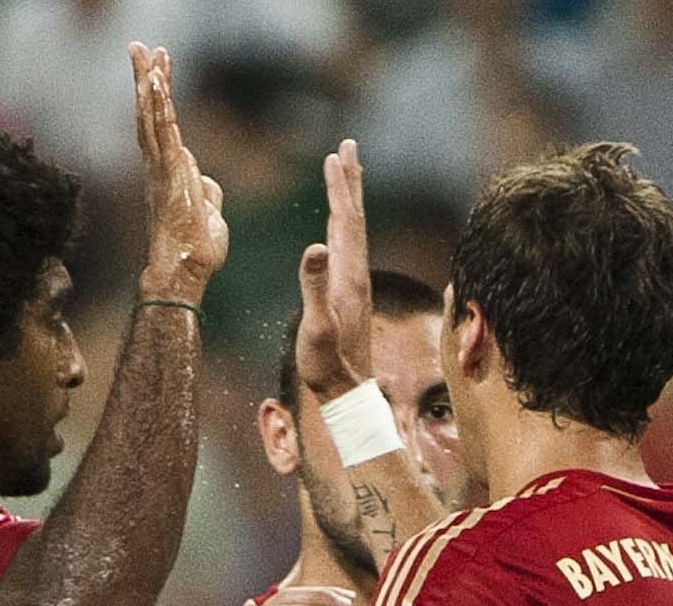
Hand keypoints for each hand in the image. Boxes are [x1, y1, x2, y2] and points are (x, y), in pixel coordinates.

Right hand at [134, 44, 226, 302]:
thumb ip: (207, 191)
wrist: (185, 274)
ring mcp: (161, 170)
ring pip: (152, 117)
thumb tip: (205, 179)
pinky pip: (162, 133)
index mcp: (169, 174)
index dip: (159, 97)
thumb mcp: (210, 213)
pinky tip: (155, 81)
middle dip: (145, 78)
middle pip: (150, 114)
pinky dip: (158, 106)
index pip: (162, 127)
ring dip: (148, 82)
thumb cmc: (196, 251)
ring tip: (143, 52)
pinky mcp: (168, 174)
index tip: (158, 69)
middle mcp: (158, 167)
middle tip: (140, 47)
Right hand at [293, 140, 374, 401]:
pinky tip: (338, 226)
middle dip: (349, 180)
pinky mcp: (350, 294)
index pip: (345, 221)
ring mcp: (355, 283)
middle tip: (347, 146)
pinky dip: (344, 226)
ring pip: (353, 230)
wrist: (346, 392)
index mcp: (348, 275)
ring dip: (348, 199)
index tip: (335, 155)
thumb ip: (315, 287)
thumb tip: (315, 246)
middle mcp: (356, 274)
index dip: (340, 188)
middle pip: (354, 217)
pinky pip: (348, 248)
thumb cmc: (326, 364)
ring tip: (344, 174)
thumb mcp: (316, 326)